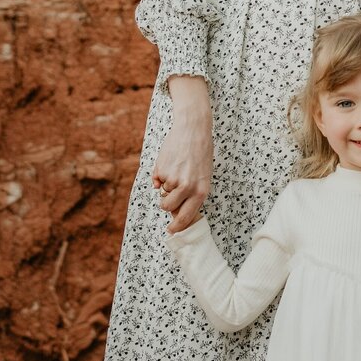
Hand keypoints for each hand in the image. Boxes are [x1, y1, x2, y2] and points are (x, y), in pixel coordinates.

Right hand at [153, 76, 212, 233]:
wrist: (193, 129)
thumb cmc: (200, 152)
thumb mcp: (203, 175)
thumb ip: (191, 192)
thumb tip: (174, 209)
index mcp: (201, 190)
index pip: (187, 216)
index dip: (178, 226)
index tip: (172, 231)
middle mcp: (188, 187)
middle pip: (169, 208)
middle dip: (166, 204)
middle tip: (168, 195)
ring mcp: (174, 179)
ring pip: (162, 194)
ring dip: (164, 187)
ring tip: (174, 171)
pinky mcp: (162, 170)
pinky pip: (156, 180)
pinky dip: (160, 173)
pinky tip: (171, 161)